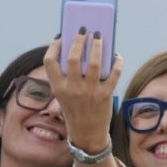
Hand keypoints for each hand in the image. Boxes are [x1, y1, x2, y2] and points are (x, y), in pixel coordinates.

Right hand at [44, 29, 122, 153]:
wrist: (88, 135)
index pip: (50, 62)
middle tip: (84, 30)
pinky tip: (116, 55)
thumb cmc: (75, 112)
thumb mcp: (63, 97)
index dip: (54, 47)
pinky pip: (114, 73)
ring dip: (97, 45)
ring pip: (94, 62)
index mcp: (59, 89)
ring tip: (99, 37)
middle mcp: (73, 89)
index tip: (60, 37)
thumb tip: (80, 50)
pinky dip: (117, 61)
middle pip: (73, 57)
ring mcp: (90, 92)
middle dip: (79, 40)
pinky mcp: (106, 95)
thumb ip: (67, 78)